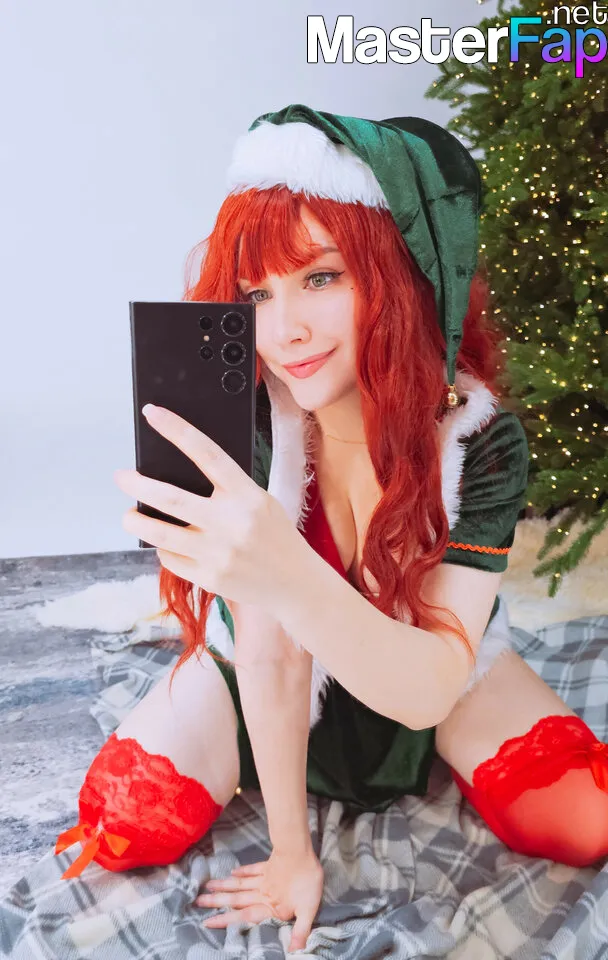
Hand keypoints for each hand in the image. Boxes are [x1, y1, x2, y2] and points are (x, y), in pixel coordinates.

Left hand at [114, 404, 301, 611]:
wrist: (295, 583)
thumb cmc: (274, 537)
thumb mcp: (260, 502)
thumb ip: (227, 491)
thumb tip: (176, 478)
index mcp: (247, 495)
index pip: (207, 454)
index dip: (177, 430)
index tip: (154, 414)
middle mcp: (232, 522)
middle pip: (172, 499)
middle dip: (138, 486)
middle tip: (122, 477)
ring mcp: (219, 553)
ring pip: (161, 534)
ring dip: (137, 522)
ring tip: (129, 515)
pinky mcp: (210, 577)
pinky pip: (171, 559)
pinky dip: (165, 550)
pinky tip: (169, 545)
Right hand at [196, 847, 323, 951]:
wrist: (302, 852)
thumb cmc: (307, 882)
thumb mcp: (308, 911)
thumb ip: (299, 932)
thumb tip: (294, 953)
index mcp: (269, 907)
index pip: (244, 916)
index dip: (225, 920)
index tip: (206, 922)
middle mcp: (262, 893)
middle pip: (236, 899)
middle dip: (216, 902)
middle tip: (197, 902)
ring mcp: (264, 878)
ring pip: (239, 884)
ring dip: (223, 886)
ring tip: (206, 887)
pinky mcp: (268, 865)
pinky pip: (252, 869)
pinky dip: (242, 871)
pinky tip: (232, 872)